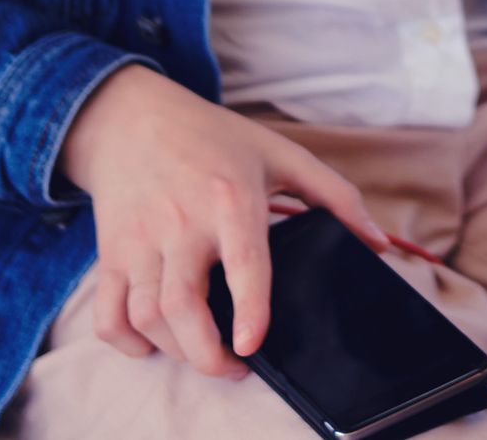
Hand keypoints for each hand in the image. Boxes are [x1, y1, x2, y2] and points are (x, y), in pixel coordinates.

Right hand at [58, 65, 388, 377]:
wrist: (133, 117)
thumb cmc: (216, 138)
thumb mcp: (282, 154)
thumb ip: (336, 196)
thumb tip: (379, 243)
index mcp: (230, 199)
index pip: (242, 261)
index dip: (247, 308)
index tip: (251, 344)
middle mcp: (181, 222)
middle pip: (182, 305)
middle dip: (206, 353)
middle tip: (234, 368)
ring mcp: (140, 240)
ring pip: (147, 315)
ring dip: (175, 350)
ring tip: (207, 356)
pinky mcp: (110, 252)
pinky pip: (107, 312)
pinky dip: (126, 341)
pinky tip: (154, 346)